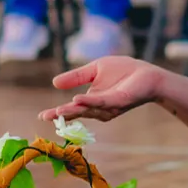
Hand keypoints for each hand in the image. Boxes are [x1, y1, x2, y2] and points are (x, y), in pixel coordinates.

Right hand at [46, 57, 169, 121]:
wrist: (147, 73)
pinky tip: (77, 100)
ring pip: (88, 109)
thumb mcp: (94, 70)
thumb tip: (54, 83)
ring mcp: (109, 107)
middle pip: (78, 113)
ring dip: (73, 110)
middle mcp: (99, 108)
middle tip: (45, 117)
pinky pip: (102, 102)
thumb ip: (76, 77)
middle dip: (62, 116)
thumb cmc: (123, 71)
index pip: (72, 108)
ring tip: (58, 111)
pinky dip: (90, 101)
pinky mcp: (119, 101)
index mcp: (92, 101)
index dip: (57, 112)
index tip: (41, 116)